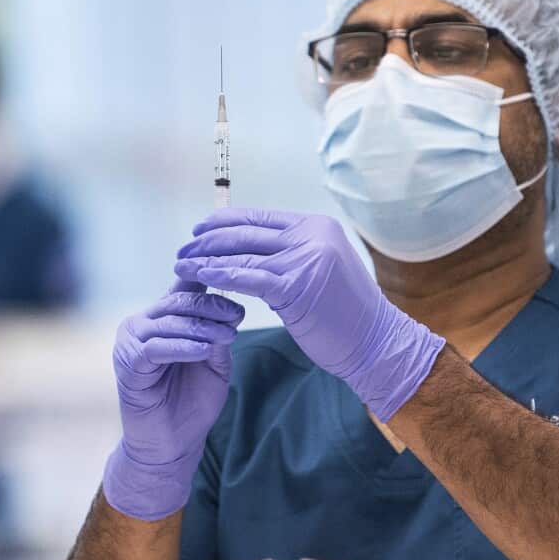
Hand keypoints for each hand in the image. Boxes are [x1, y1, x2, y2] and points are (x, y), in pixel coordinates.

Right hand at [103, 278, 243, 520]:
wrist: (172, 443)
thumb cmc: (193, 402)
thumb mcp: (214, 363)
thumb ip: (217, 337)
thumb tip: (230, 310)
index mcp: (161, 318)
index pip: (184, 288)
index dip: (210, 283)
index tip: (239, 283)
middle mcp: (141, 324)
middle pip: (178, 301)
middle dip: (212, 307)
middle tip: (238, 315)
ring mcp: (130, 342)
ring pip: (168, 322)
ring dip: (201, 327)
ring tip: (227, 335)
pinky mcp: (127, 365)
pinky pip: (155, 348)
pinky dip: (181, 347)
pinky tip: (203, 351)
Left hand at [175, 208, 444, 421]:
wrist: (376, 342)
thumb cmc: (347, 315)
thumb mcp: (321, 271)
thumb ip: (290, 256)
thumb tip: (250, 252)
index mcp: (317, 226)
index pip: (260, 217)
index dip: (225, 221)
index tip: (200, 231)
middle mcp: (312, 235)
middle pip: (246, 230)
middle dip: (208, 240)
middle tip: (183, 250)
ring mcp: (305, 257)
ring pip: (241, 252)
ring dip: (205, 258)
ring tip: (182, 266)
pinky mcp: (295, 285)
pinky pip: (246, 276)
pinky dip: (219, 276)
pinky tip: (201, 278)